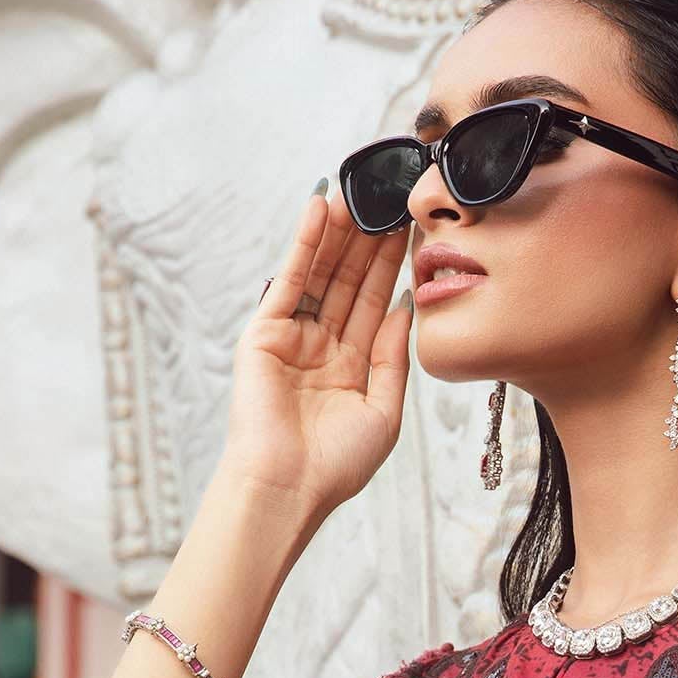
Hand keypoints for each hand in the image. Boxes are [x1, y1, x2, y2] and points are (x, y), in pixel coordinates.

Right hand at [218, 182, 412, 518]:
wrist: (287, 487)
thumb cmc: (334, 464)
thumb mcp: (383, 410)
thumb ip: (392, 356)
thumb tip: (405, 305)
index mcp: (350, 366)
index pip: (375, 303)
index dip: (392, 265)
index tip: (412, 226)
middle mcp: (321, 346)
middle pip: (350, 280)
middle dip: (369, 239)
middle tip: (390, 194)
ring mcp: (293, 335)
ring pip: (322, 272)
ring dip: (340, 231)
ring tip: (360, 189)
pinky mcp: (265, 331)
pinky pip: (290, 277)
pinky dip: (305, 241)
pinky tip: (321, 206)